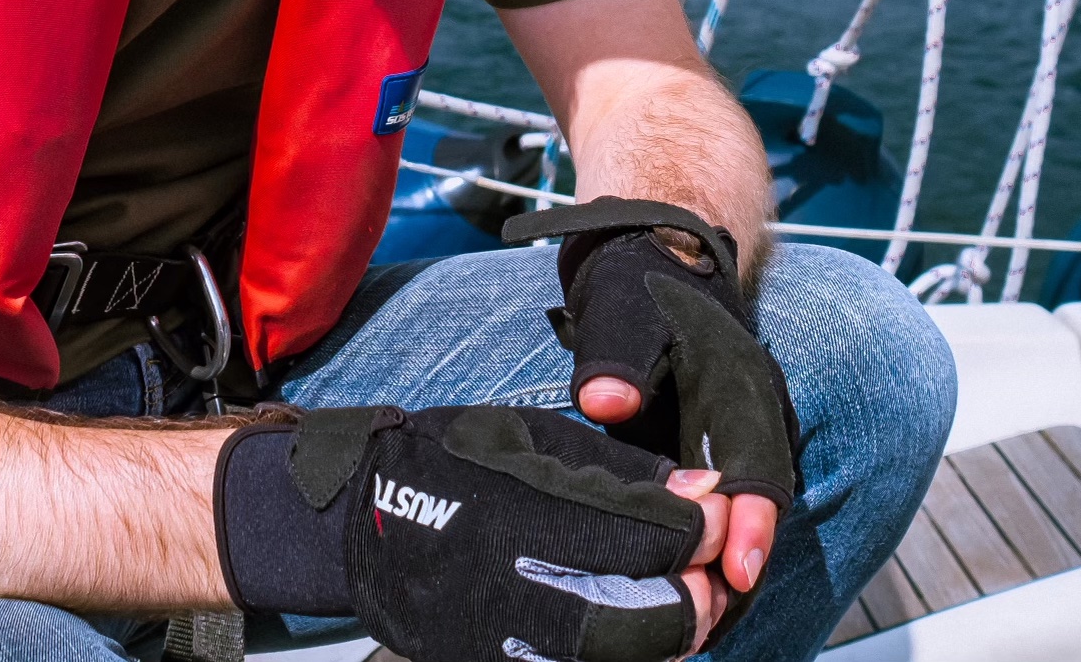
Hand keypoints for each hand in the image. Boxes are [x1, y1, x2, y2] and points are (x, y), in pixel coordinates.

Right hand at [215, 403, 724, 661]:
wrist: (357, 516)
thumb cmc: (449, 459)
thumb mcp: (531, 439)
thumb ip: (621, 473)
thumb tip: (707, 493)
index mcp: (526, 510)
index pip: (652, 536)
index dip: (703, 527)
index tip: (722, 511)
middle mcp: (519, 583)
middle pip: (652, 615)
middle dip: (698, 594)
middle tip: (711, 567)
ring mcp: (507, 638)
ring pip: (626, 654)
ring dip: (670, 630)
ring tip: (682, 596)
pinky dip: (624, 648)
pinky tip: (633, 621)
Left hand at [503, 198, 798, 625]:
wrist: (654, 265)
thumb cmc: (638, 289)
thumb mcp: (623, 310)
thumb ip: (614, 357)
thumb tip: (603, 402)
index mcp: (742, 387)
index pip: (758, 467)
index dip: (750, 523)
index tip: (733, 572)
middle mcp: (752, 422)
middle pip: (757, 510)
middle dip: (736, 567)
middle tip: (705, 625)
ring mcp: (734, 443)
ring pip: (738, 518)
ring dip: (717, 568)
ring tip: (687, 626)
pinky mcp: (709, 458)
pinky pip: (714, 511)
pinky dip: (698, 551)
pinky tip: (667, 591)